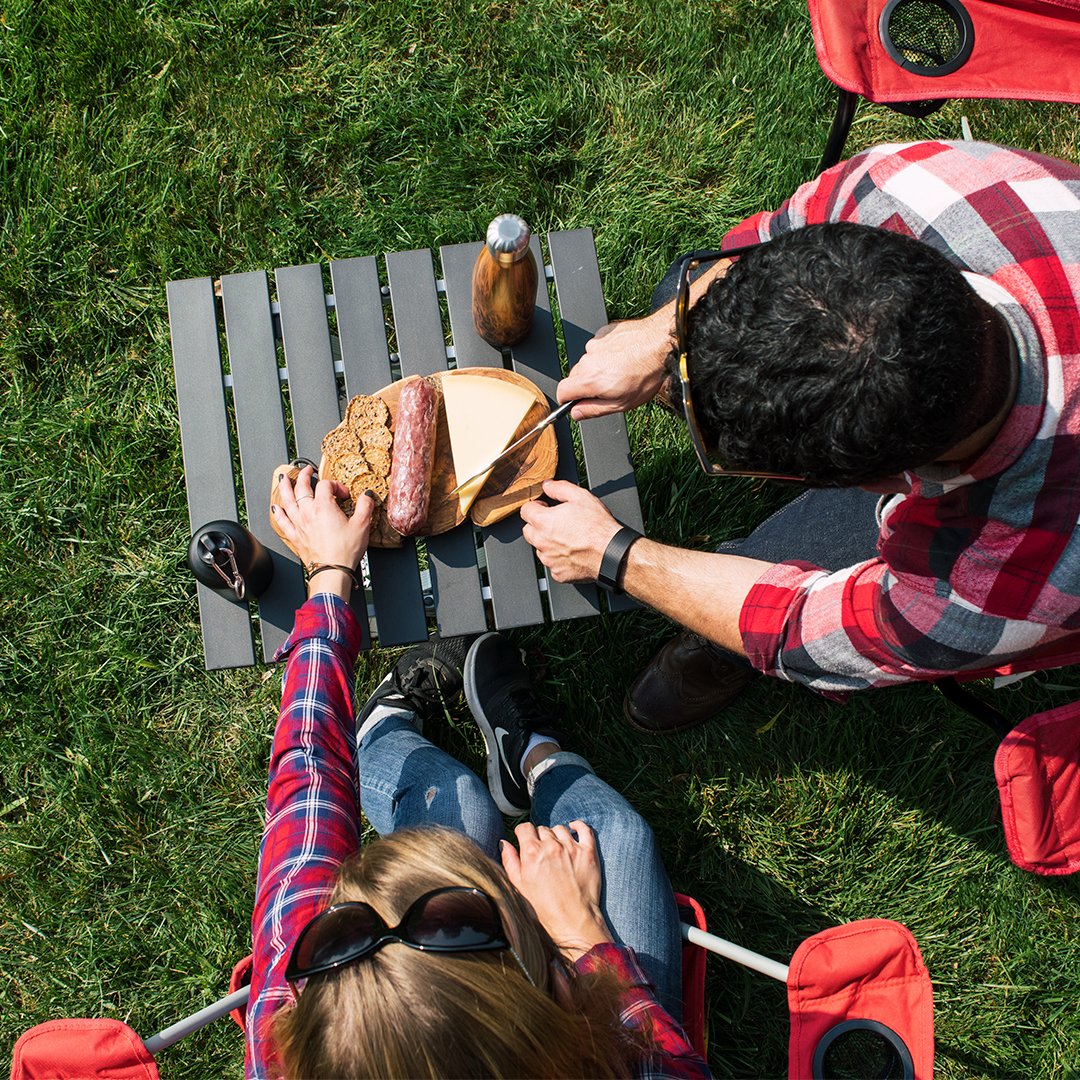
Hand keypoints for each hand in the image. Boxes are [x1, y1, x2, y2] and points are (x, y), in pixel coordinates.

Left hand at [272, 466, 373, 591]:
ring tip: (283, 478)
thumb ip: (365, 506)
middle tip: (306, 470)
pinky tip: (276, 508)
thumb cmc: (346, 550)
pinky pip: (283, 521)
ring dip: (285, 487)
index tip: (344, 494)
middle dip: (304, 476)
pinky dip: (278, 513)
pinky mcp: (295, 536)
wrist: (332, 570)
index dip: (336, 485)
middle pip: (302, 487)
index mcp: (324, 506)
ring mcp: (299, 524)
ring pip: (288, 500)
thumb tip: (367, 495)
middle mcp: (308, 512)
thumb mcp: (362, 525)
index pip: (326, 485)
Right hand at [501, 821, 613, 961]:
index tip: (524, 840)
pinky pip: (584, 829)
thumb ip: (510, 861)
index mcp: (532, 852)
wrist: (573, 923)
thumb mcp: (519, 887)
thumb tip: (504, 843)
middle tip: (541, 853)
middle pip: (542, 828)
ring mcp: (571, 847)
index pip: (525, 827)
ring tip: (556, 849)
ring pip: (560, 828)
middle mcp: (551, 846)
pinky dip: (578, 826)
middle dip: (539, 837)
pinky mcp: (588, 852)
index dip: (522, 833)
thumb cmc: (543, 909)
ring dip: (556, 835)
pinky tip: (574, 828)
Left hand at [519, 480, 620, 582]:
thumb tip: (547, 485)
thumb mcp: (580, 496)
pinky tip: (572, 552)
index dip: (535, 506)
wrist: (611, 553)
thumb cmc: (598, 527)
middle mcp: (541, 542)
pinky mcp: (557, 573)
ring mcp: (548, 560)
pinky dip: (559, 559)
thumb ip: (559, 488)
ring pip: (539, 548)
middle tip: (555, 522)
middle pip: (528, 531)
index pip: (525, 510)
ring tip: (567, 538)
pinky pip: (552, 564)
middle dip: (538, 525)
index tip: (544, 507)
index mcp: (543, 522)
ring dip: (548, 543)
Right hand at [557, 312, 673, 420]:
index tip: (575, 402)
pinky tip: (623, 357)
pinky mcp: (604, 333)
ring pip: (588, 362)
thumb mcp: (621, 403)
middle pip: (575, 376)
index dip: (567, 400)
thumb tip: (576, 413)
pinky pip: (598, 348)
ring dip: (598, 368)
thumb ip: (594, 410)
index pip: (562, 391)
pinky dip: (606, 354)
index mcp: (589, 380)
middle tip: (608, 389)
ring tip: (621, 371)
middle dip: (586, 384)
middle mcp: (588, 359)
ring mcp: (595, 344)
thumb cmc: (646, 374)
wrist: (662, 344)